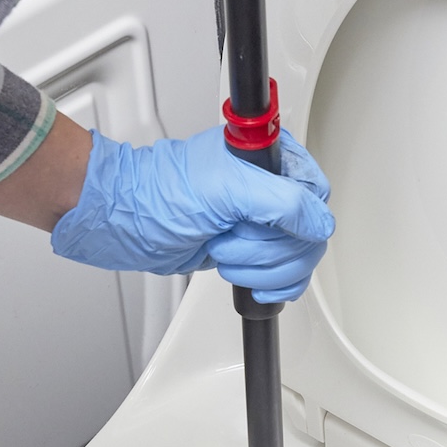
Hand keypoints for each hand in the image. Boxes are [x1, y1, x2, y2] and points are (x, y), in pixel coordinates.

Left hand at [51, 126, 333, 302]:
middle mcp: (270, 189)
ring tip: (225, 252)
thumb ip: (281, 202)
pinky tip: (249, 282)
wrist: (126, 222)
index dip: (296, 220)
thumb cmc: (160, 194)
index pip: (315, 196)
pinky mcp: (252, 251)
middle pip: (309, 234)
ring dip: (261, 268)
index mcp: (271, 160)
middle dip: (268, 249)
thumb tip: (319, 221)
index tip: (264, 227)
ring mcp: (261, 223)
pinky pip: (286, 277)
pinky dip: (270, 286)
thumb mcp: (226, 189)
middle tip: (230, 239)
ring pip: (298, 260)